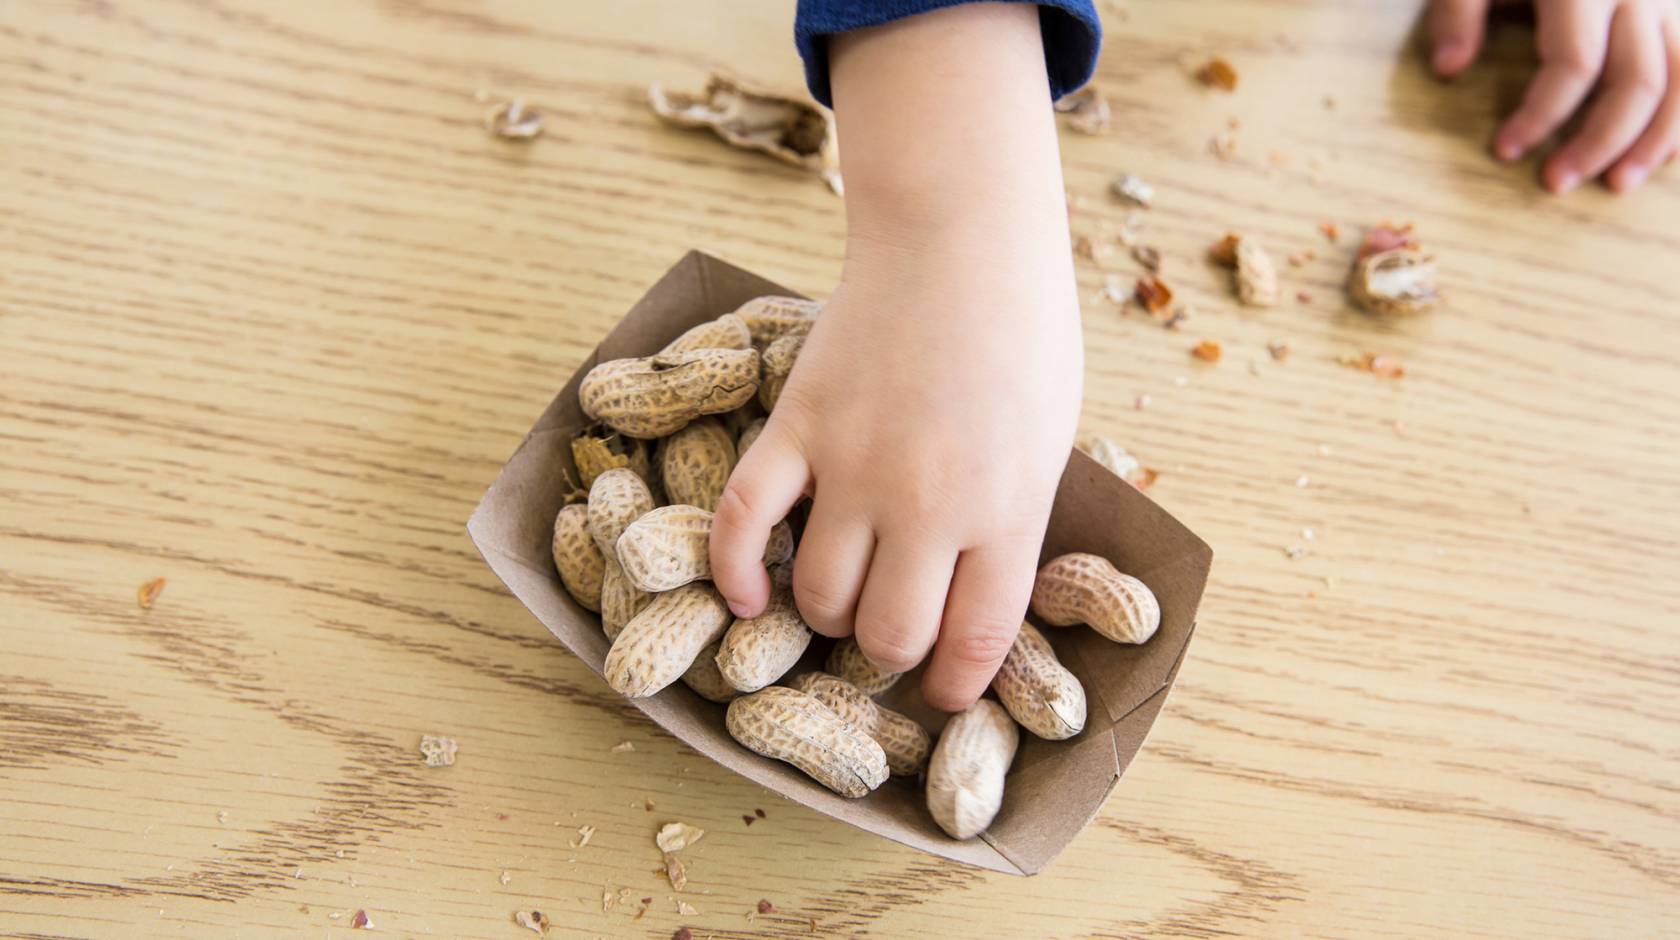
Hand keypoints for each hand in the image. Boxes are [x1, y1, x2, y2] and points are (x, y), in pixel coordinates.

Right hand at [707, 4, 1082, 710]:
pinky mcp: (797, 425)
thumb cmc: (1022, 334)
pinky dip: (733, 570)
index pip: (975, 639)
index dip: (953, 684)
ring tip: (837, 597)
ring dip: (825, 614)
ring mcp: (855, 463)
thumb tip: (977, 599)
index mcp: (1006, 508)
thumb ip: (1011, 522)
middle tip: (888, 636)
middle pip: (889, 633)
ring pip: (819, 594)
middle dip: (888, 653)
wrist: (960, 237)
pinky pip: (742, 520)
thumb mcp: (1049, 440)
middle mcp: (929, 502)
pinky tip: (743, 595)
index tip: (941, 693)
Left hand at [1430, 0, 1679, 191]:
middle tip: (1555, 183)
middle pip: (1636, 81)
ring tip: (1617, 185)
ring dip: (1655, 139)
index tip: (1504, 150)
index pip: (1573, 64)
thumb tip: (1448, 69)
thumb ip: (1458, 11)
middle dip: (1598, 140)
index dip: (1540, 114)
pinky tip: (1664, 154)